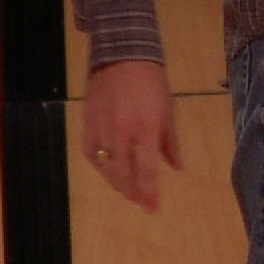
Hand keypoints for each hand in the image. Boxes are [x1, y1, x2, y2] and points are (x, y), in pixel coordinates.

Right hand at [84, 59, 181, 212]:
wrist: (123, 54)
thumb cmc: (152, 81)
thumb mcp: (168, 109)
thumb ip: (170, 142)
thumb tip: (176, 167)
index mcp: (147, 128)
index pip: (147, 171)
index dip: (149, 193)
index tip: (151, 209)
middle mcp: (122, 132)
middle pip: (123, 174)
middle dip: (131, 191)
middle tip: (138, 199)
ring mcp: (102, 128)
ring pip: (105, 167)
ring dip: (115, 181)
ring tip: (124, 187)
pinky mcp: (87, 122)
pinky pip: (89, 152)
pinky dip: (98, 165)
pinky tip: (105, 168)